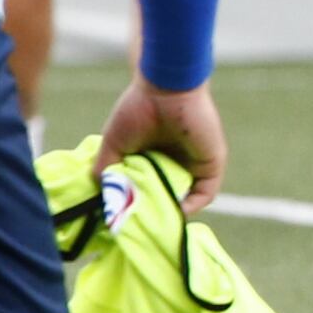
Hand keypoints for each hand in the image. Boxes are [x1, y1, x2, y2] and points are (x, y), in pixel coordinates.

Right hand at [92, 73, 225, 209]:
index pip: (145, 185)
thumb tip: (101, 195)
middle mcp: (173, 160)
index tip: (122, 213)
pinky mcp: (211, 164)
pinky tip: (176, 211)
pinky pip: (205, 192)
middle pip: (165, 193)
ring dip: (171, 210)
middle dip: (153, 209)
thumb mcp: (114, 144)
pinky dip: (192, 205)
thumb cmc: (137, 110)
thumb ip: (106, 169)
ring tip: (154, 219)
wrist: (166, 90)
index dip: (135, 200)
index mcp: (151, 154)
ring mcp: (193, 163)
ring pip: (184, 195)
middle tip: (137, 222)